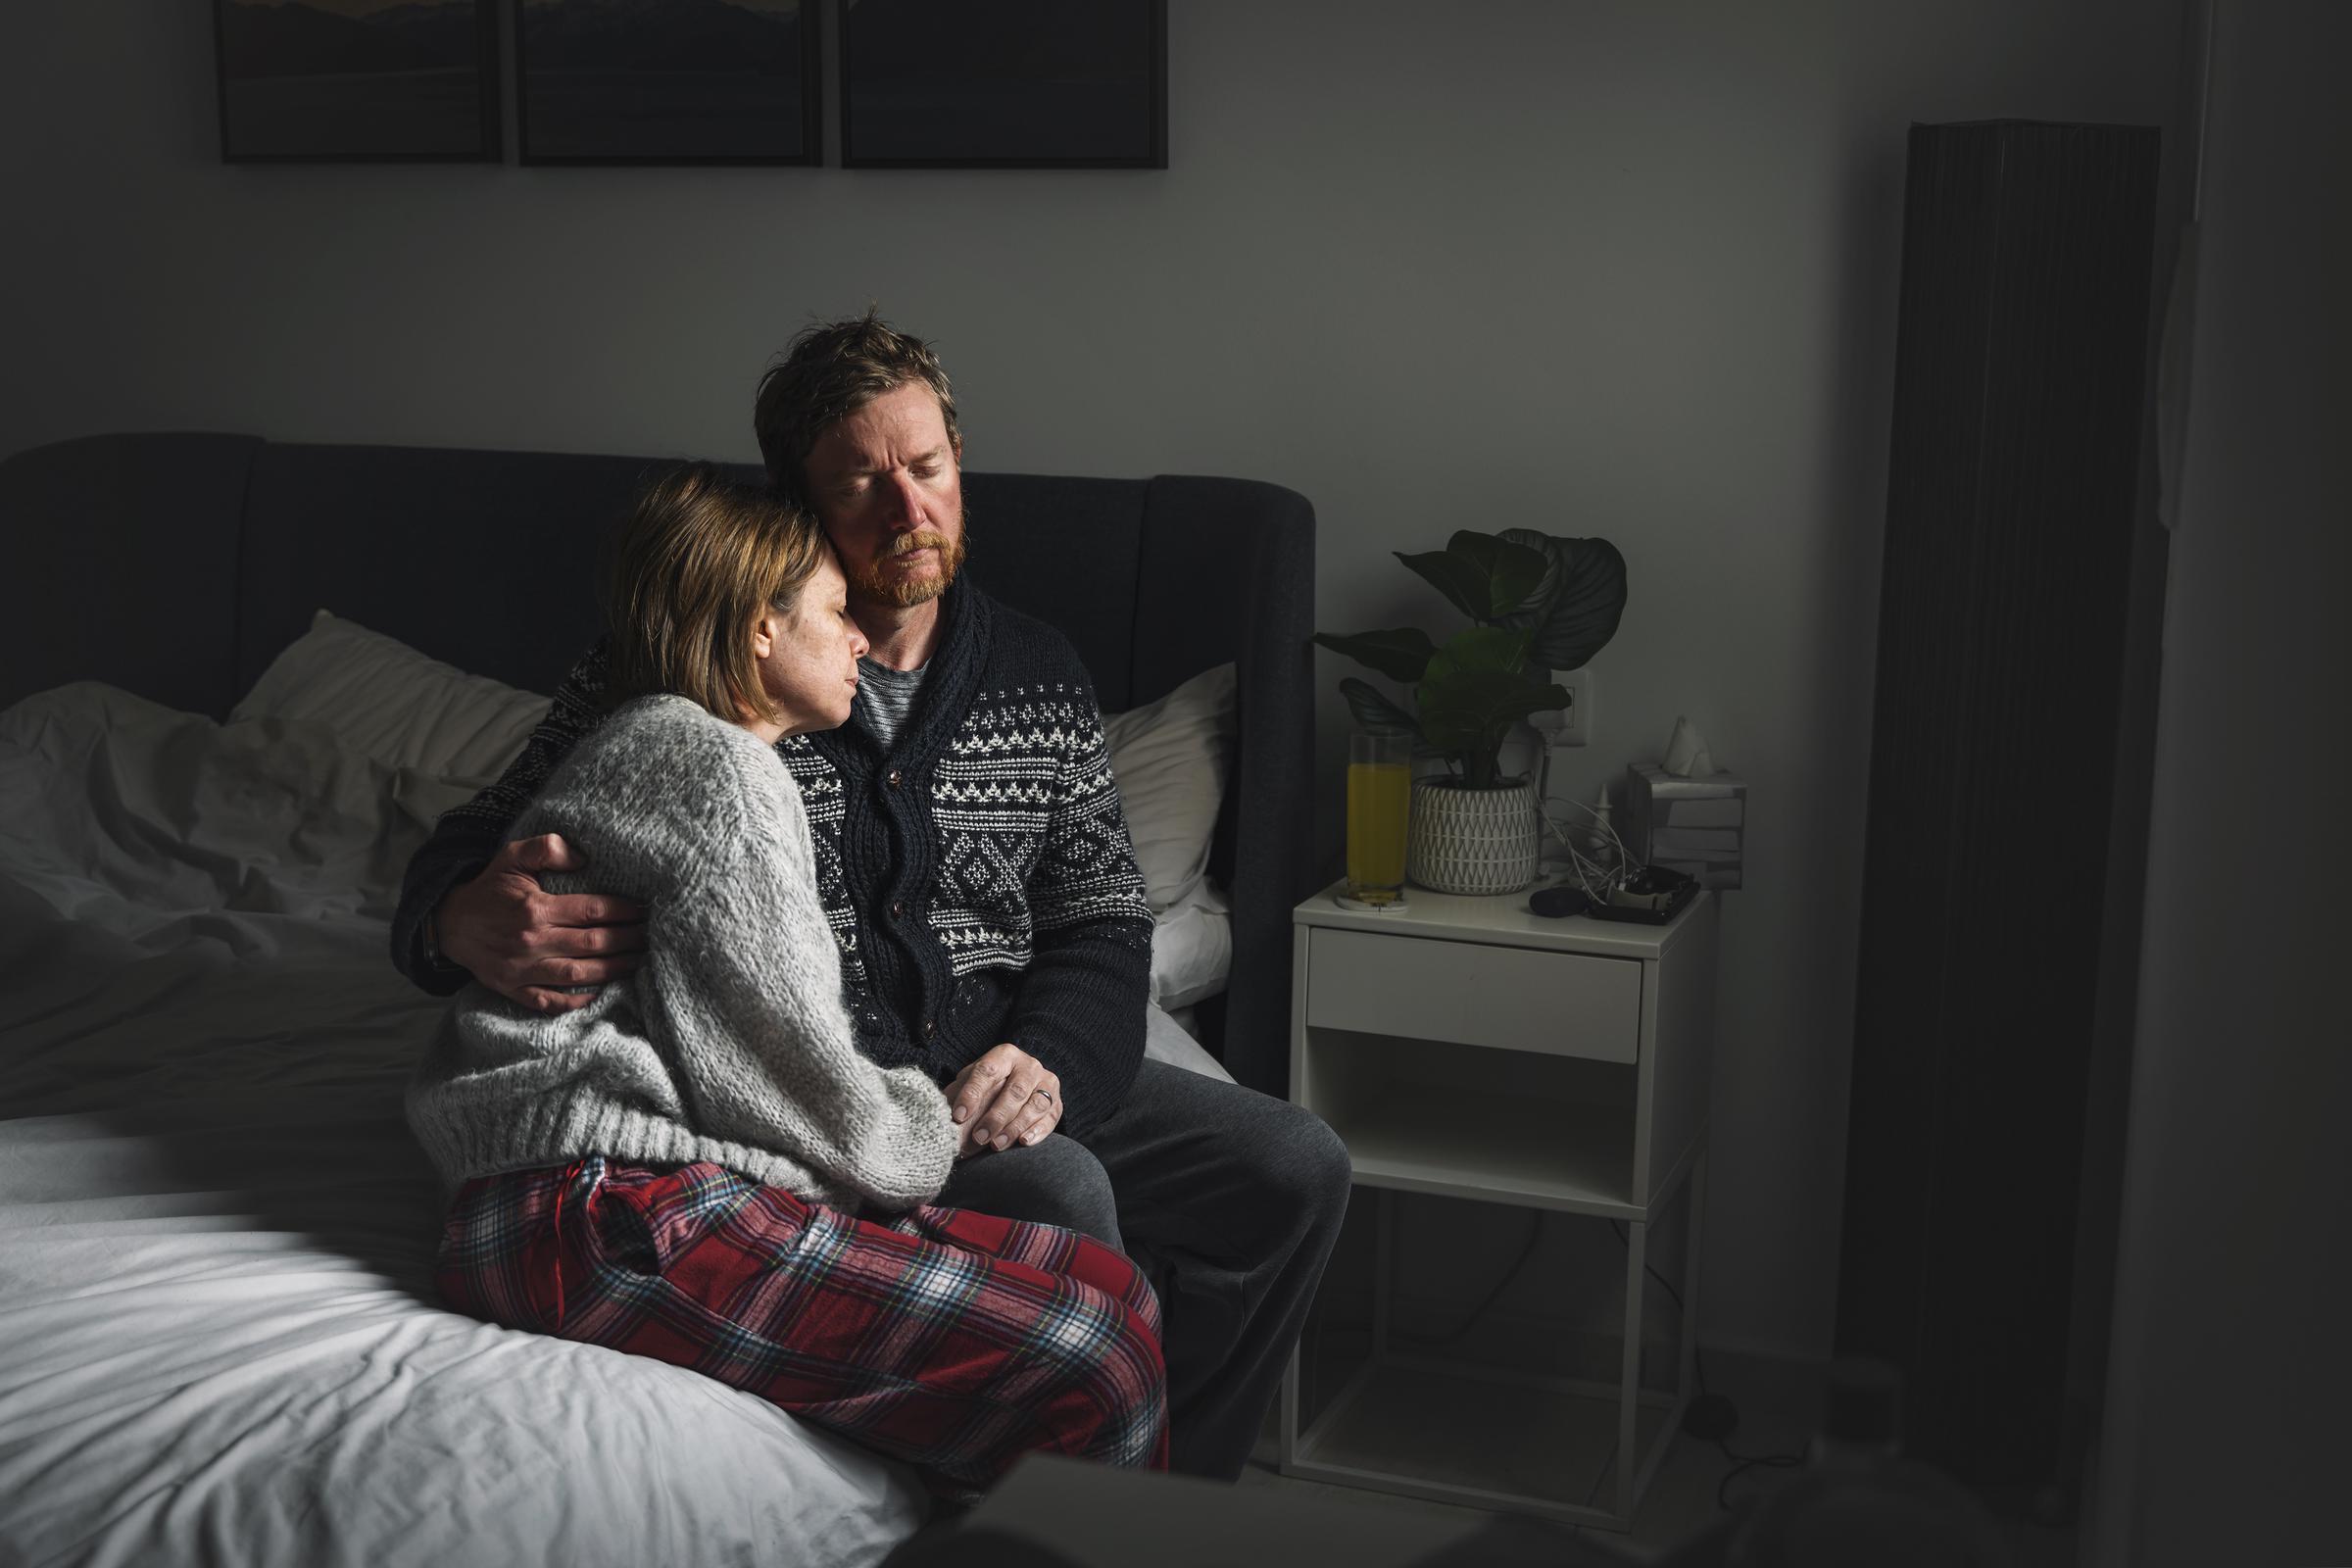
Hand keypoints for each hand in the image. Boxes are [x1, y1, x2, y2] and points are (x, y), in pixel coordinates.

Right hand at [435, 833, 646, 1014]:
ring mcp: (522, 969)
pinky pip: (549, 1001)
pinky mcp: (512, 988)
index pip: (592, 911)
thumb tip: (582, 857)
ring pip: (578, 974)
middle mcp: (531, 941)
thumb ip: (546, 849)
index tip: (644, 910)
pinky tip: (598, 993)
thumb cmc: (488, 888)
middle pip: (592, 944)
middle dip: (627, 940)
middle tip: (651, 937)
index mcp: (535, 908)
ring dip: (612, 970)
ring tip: (638, 963)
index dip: (623, 911)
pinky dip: (574, 1001)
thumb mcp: (511, 856)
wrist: (448, 922)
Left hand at [944, 1044, 1062, 1156]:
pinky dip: (1038, 1131)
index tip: (958, 1115)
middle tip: (978, 1137)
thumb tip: (937, 1115)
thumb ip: (957, 1095)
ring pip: (1034, 1104)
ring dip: (1014, 1127)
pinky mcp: (1057, 1102)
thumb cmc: (986, 1087)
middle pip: (1014, 1090)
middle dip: (995, 1116)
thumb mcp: (970, 1083)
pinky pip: (1051, 1117)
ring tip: (996, 1145)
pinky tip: (1024, 1142)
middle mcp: (1028, 1064)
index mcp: (1004, 1055)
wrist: (1017, 1084)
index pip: (987, 1071)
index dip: (972, 1093)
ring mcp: (1046, 1082)